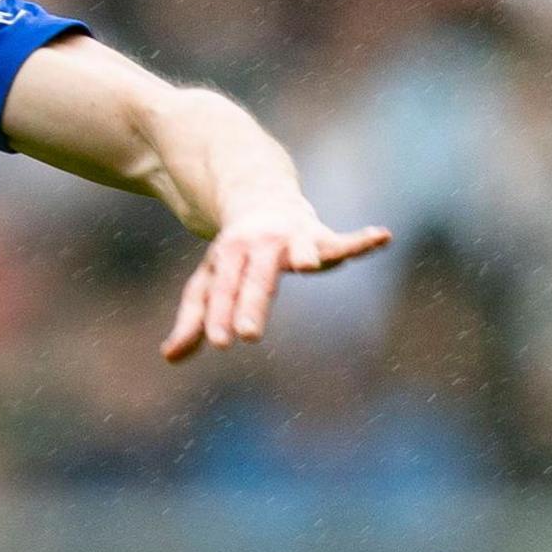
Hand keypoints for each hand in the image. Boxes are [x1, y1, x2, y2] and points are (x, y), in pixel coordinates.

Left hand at [160, 207, 391, 361]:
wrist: (258, 193)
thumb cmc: (234, 251)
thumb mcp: (210, 280)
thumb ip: (194, 318)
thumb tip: (169, 358)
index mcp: (228, 257)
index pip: (223, 290)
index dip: (219, 315)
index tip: (219, 342)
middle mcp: (260, 245)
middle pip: (256, 277)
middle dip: (250, 303)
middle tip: (247, 334)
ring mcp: (293, 238)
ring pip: (300, 249)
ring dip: (306, 254)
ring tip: (309, 265)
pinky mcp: (320, 236)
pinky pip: (343, 240)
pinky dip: (362, 239)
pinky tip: (382, 236)